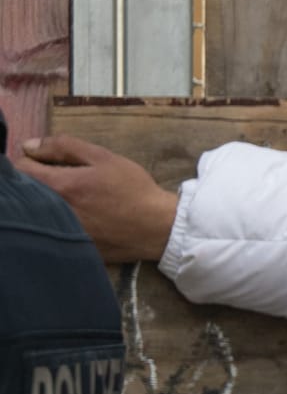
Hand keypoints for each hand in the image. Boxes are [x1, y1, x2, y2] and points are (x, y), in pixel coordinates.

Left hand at [13, 135, 178, 261]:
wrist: (158, 227)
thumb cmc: (134, 189)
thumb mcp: (104, 158)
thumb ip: (64, 146)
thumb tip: (28, 145)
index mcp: (61, 186)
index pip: (21, 169)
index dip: (32, 161)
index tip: (47, 161)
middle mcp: (55, 211)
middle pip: (26, 192)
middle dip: (38, 182)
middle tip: (63, 180)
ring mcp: (62, 232)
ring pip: (37, 212)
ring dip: (47, 203)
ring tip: (73, 201)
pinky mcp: (71, 248)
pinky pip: (53, 231)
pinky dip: (59, 223)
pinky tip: (81, 220)